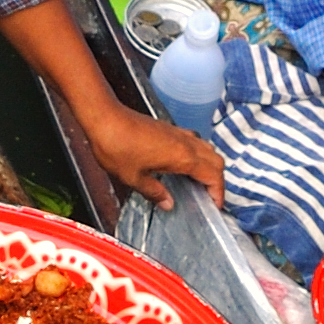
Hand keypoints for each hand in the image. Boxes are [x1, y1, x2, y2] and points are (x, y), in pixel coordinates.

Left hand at [78, 95, 225, 209]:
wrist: (105, 117)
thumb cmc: (116, 145)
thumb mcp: (134, 178)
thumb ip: (154, 192)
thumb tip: (168, 204)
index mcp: (182, 157)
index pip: (213, 175)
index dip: (218, 192)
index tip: (215, 206)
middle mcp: (186, 143)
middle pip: (216, 161)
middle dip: (218, 180)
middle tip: (210, 198)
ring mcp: (179, 133)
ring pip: (207, 149)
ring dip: (209, 166)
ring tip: (199, 184)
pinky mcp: (169, 129)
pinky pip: (194, 142)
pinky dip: (198, 156)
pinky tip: (184, 167)